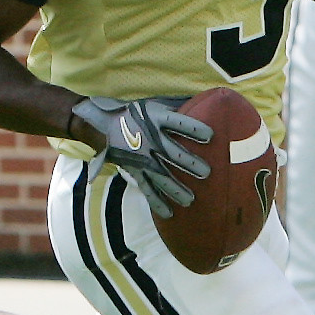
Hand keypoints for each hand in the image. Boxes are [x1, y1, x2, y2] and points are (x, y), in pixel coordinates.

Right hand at [71, 96, 212, 218]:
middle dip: (189, 163)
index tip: (210, 135)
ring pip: (160, 174)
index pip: (177, 122)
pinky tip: (169, 212)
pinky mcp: (135, 170)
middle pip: (172, 152)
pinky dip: (156, 201)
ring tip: (190, 199)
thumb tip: (205, 102)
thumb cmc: (138, 112)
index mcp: (156, 118)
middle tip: (206, 172)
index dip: (193, 128)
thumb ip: (176, 107)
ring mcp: (142, 157)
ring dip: (175, 188)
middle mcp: (149, 138)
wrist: (105, 122)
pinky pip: (146, 187)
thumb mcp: (155, 104)